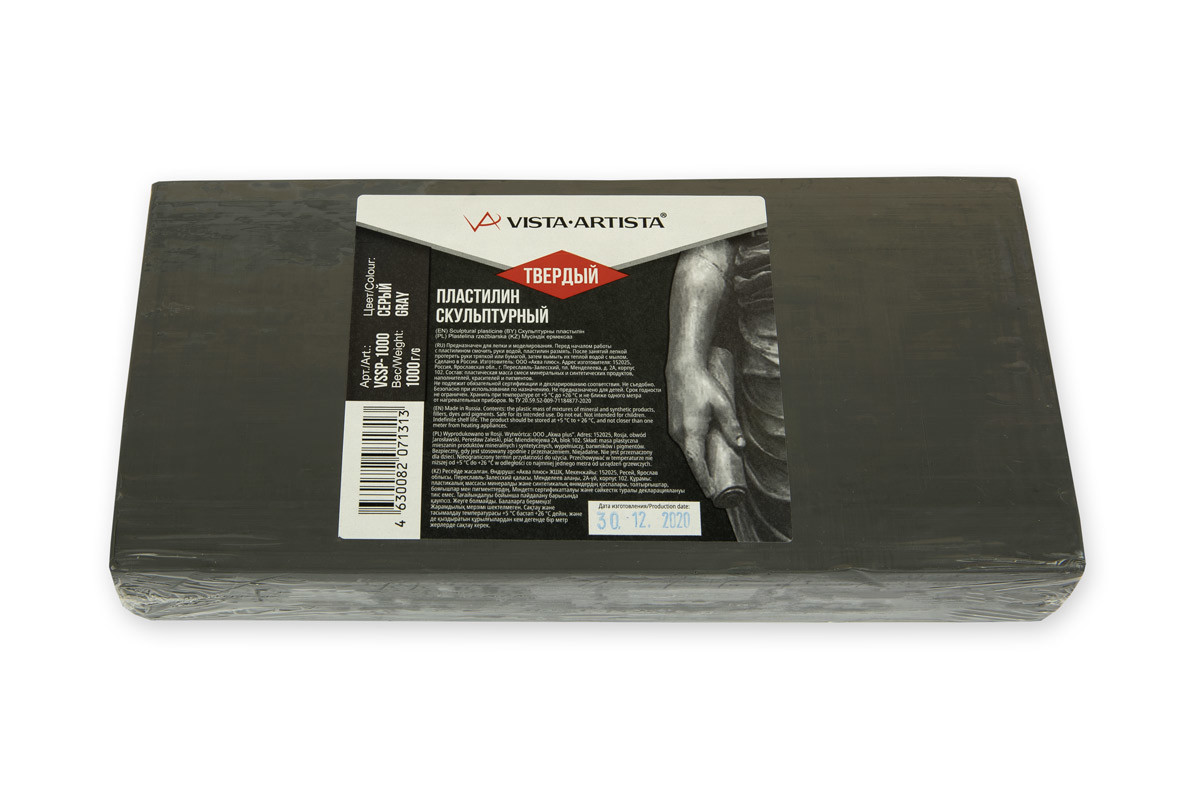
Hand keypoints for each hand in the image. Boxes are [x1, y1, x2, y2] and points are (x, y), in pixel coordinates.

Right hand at [667, 360, 744, 495]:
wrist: (683, 369)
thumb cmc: (702, 384)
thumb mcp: (722, 404)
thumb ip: (731, 425)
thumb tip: (740, 444)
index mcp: (691, 431)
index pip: (697, 462)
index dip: (704, 478)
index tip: (711, 491)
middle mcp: (679, 433)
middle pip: (692, 460)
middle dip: (702, 475)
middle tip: (715, 489)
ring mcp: (674, 429)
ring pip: (687, 452)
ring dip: (697, 463)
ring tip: (710, 475)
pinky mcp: (674, 425)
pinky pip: (684, 444)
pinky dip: (693, 453)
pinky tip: (701, 455)